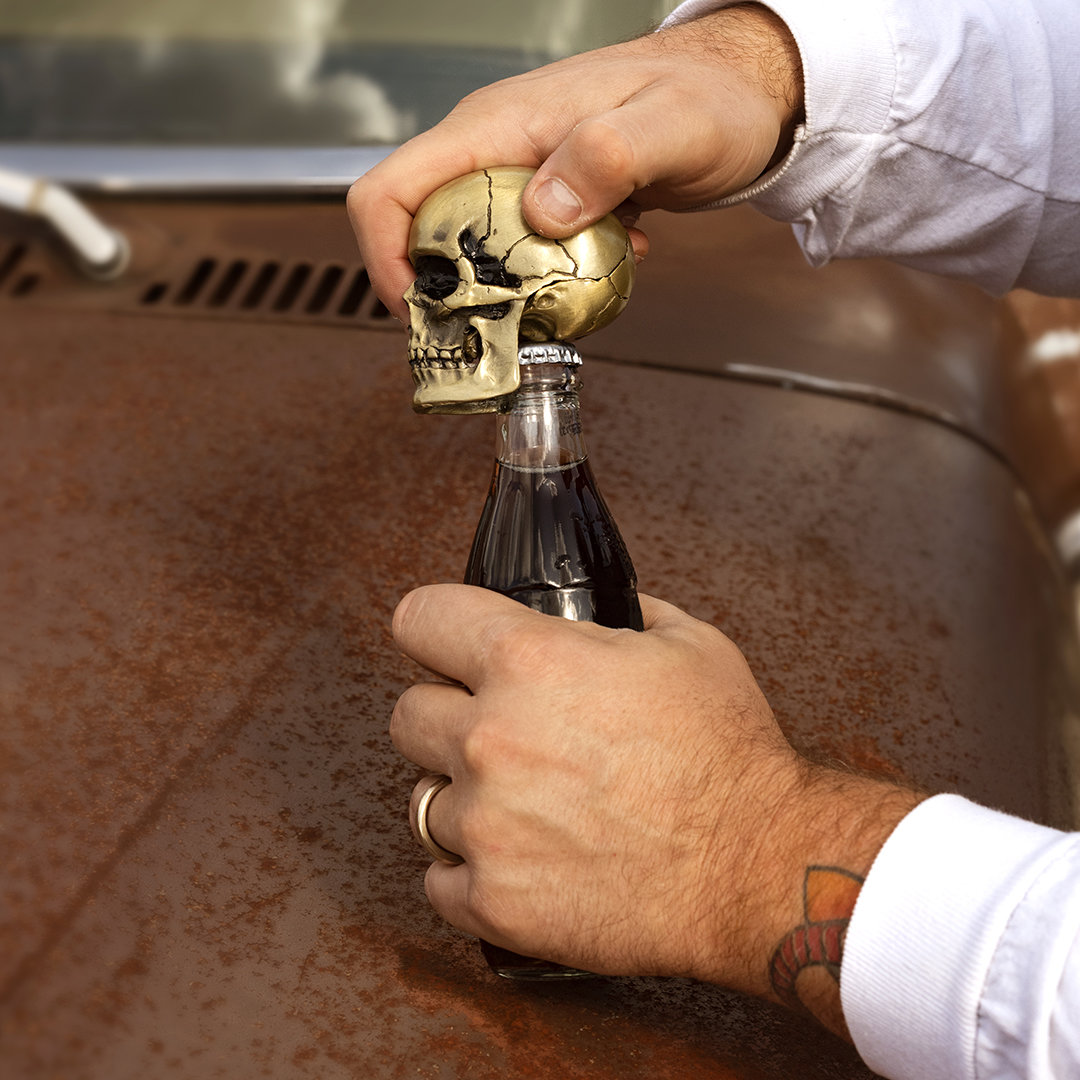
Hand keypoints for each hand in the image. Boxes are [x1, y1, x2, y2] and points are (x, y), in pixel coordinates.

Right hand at [348, 4, 803, 320]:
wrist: (740, 90)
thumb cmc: (711, 96)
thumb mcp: (670, 126)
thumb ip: (607, 157)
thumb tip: (544, 210)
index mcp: (497, 127)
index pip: (392, 190)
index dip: (387, 258)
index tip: (418, 312)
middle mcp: (492, 150)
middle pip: (419, 231)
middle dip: (442, 291)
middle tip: (489, 330)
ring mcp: (516, 174)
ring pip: (467, 248)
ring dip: (499, 291)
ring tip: (550, 304)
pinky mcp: (543, 197)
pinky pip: (514, 250)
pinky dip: (541, 279)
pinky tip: (591, 271)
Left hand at [390, 585, 920, 1027]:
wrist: (757, 865)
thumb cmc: (729, 755)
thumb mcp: (688, 644)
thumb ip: (624, 613)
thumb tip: (599, 610)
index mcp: (528, 661)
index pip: (419, 618)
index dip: (435, 627)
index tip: (445, 644)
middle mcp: (489, 738)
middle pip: (408, 713)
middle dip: (447, 716)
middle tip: (497, 731)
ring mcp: (484, 824)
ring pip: (422, 799)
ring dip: (463, 799)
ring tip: (523, 804)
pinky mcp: (493, 900)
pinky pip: (437, 878)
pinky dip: (468, 870)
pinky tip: (515, 856)